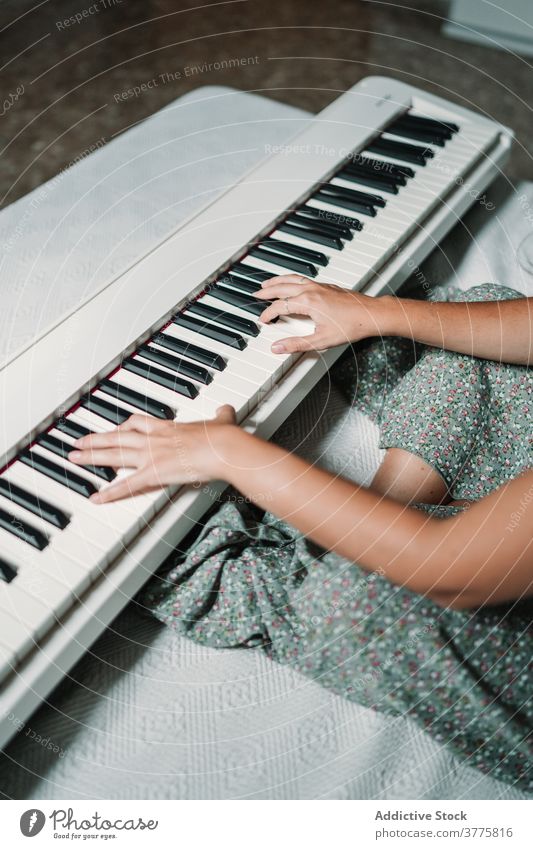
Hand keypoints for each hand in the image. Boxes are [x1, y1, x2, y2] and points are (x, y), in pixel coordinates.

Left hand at [67, 406, 236, 503]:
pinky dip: (109, 493)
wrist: (221, 447)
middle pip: (117, 437)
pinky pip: (126, 485)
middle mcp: (153, 439)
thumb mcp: (222, 420)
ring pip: (113, 455)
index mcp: (167, 428)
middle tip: (79, 441)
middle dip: (96, 440)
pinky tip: (95, 498)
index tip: (115, 428)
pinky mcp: (153, 473)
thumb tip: (226, 409)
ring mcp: (151, 455)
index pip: (138, 424)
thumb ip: (221, 415)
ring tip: (73, 459)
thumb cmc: (222, 436)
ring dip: (91, 457)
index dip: (123, 427)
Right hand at [255, 275, 391, 352]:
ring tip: (267, 284)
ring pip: (292, 279)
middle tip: (256, 295)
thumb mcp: (321, 340)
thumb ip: (296, 344)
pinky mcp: (326, 286)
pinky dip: (290, 279)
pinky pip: (302, 278)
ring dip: (277, 281)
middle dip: (267, 292)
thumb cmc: (351, 325)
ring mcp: (319, 286)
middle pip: (282, 287)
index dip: (268, 314)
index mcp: (307, 302)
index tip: (263, 321)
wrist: (372, 314)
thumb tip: (277, 347)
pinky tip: (291, 283)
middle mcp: (311, 290)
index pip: (280, 306)